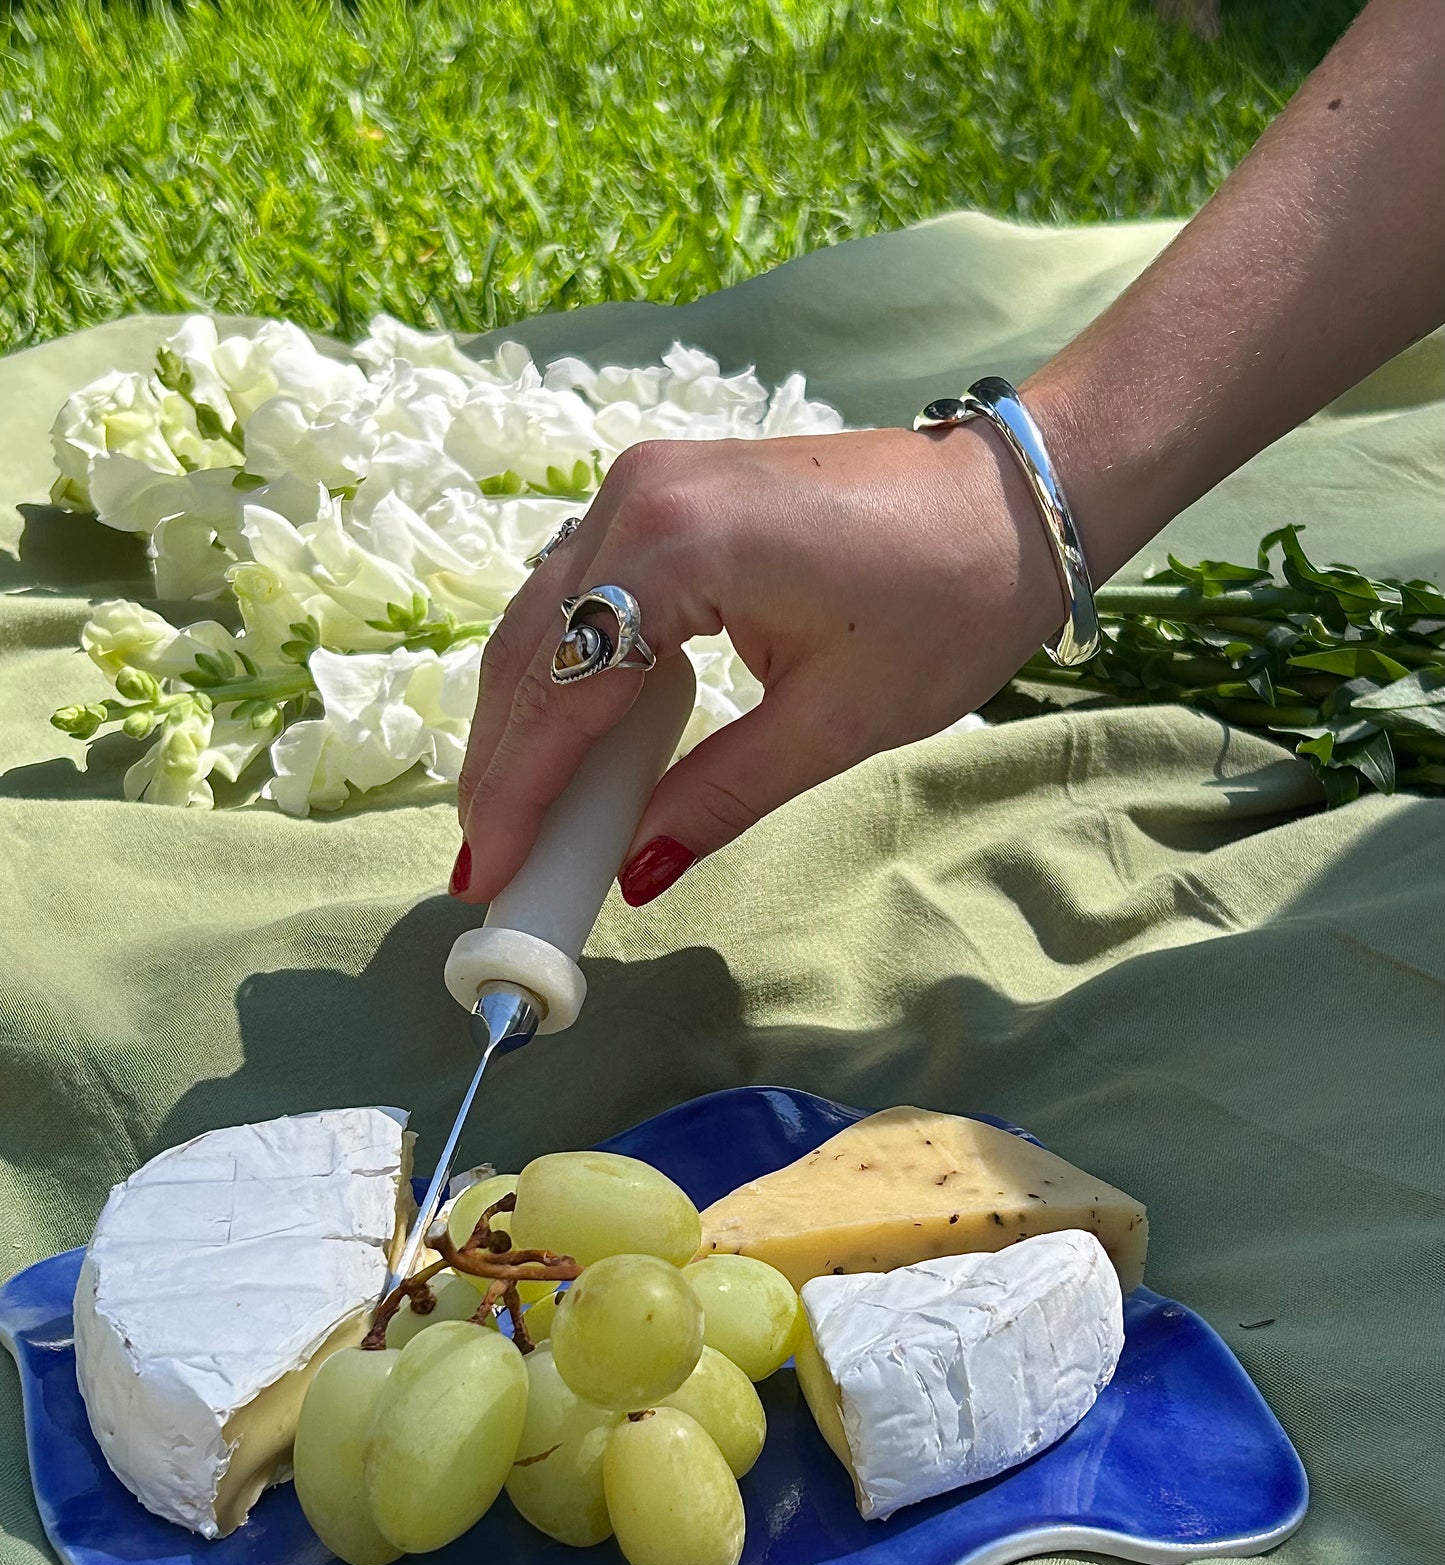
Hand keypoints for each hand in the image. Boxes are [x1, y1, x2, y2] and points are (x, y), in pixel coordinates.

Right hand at [453, 421, 1063, 904]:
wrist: (1012, 502)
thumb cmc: (947, 606)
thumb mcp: (834, 724)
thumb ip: (718, 795)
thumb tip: (634, 875)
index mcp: (678, 547)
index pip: (564, 690)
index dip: (521, 794)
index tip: (489, 876)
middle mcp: (638, 496)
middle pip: (532, 648)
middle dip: (503, 763)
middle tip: (488, 862)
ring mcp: (646, 480)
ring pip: (545, 617)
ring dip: (525, 717)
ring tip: (516, 817)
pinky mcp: (664, 487)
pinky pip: (584, 589)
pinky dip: (565, 668)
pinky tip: (568, 741)